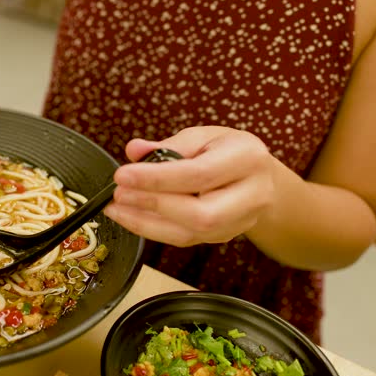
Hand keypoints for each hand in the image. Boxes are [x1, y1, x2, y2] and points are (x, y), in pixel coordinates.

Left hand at [103, 126, 276, 246]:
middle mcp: (251, 195)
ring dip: (145, 222)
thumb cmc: (228, 151)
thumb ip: (168, 145)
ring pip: (190, 233)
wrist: (259, 178)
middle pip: (201, 214)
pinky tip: (130, 216)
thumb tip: (134, 150)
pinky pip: (183, 239)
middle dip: (153, 205)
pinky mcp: (222, 237)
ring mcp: (239, 222)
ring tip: (116, 208)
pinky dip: (152, 229)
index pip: (199, 174)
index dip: (156, 178)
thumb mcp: (204, 136)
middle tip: (118, 194)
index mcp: (247, 159)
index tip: (122, 175)